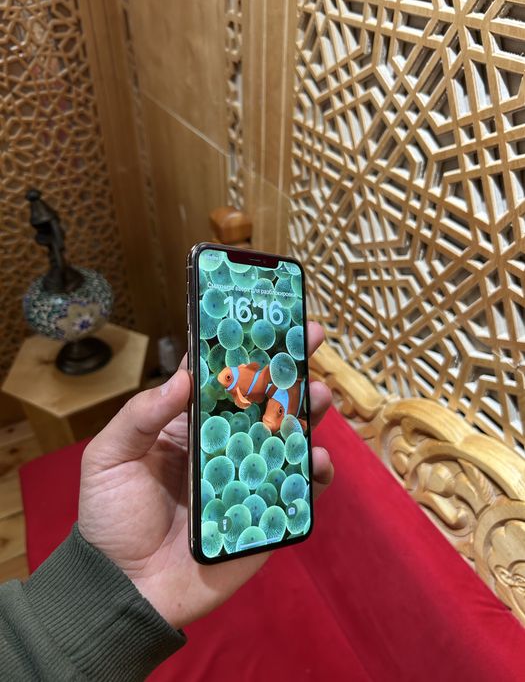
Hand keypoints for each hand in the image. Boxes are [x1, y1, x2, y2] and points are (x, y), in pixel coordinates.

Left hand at [78, 322, 332, 628]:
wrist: (125, 589)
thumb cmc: (112, 519)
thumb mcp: (110, 458)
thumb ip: (141, 416)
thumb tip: (183, 375)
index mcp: (189, 425)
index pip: (220, 377)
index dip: (244, 346)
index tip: (268, 318)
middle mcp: (224, 443)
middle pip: (264, 399)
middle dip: (290, 367)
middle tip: (313, 339)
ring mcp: (248, 476)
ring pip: (288, 436)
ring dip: (309, 411)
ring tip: (318, 394)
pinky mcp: (266, 513)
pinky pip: (299, 490)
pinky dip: (316, 472)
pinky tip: (319, 458)